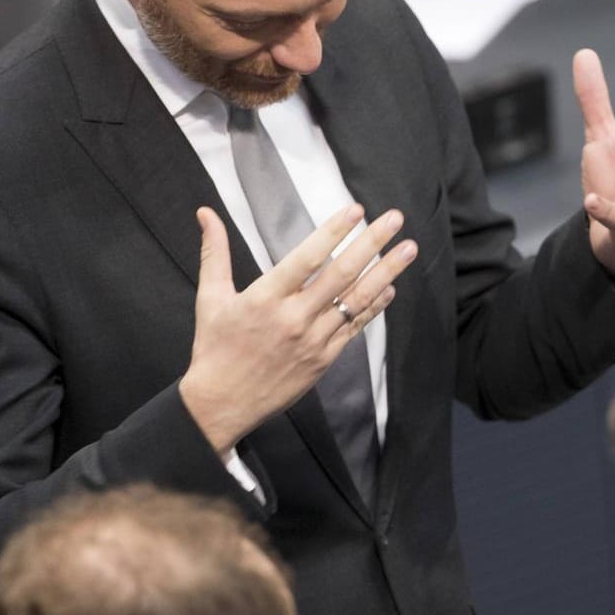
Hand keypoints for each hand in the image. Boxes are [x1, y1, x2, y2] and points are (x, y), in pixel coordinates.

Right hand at [179, 204, 418, 452]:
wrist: (221, 404)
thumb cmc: (215, 348)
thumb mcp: (210, 298)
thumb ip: (214, 252)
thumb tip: (206, 213)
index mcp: (265, 298)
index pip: (307, 258)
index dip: (333, 232)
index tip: (356, 210)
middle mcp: (293, 318)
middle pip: (341, 275)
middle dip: (372, 244)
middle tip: (395, 219)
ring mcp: (313, 340)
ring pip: (355, 301)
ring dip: (385, 272)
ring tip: (408, 249)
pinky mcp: (323, 359)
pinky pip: (354, 328)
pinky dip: (374, 307)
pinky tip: (390, 288)